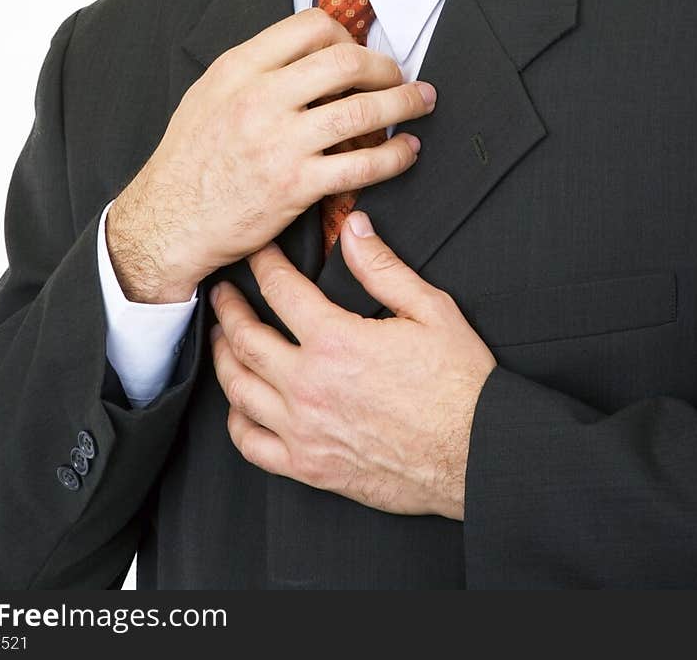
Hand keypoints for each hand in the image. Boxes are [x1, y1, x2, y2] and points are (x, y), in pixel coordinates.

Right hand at [106, 8, 436, 301]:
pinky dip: (396, 156)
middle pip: (345, 60)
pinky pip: (362, 165)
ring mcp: (280, 142)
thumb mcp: (209, 94)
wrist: (168, 220)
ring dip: (403, 103)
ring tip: (421, 103)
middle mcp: (260, 97)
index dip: (346, 34)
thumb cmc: (189, 159)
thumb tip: (309, 54)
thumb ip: (255, 69)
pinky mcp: (295, 186)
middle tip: (399, 76)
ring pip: (361, 109)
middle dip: (385, 66)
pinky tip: (407, 152)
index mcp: (239, 68)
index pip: (311, 26)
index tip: (358, 50)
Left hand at [209, 212, 497, 519]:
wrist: (475, 453)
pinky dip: (236, 420)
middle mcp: (309, 385)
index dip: (263, 264)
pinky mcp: (309, 467)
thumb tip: (354, 230)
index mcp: (336, 340)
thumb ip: (383, 268)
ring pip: (239, 388)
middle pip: (245, 338)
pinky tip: (240, 404)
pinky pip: (251, 445)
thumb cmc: (459, 384)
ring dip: (223, 357)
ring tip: (221, 338)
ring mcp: (304, 430)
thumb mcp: (430, 310)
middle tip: (222, 291)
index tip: (257, 252)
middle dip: (228, 307)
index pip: (280, 289)